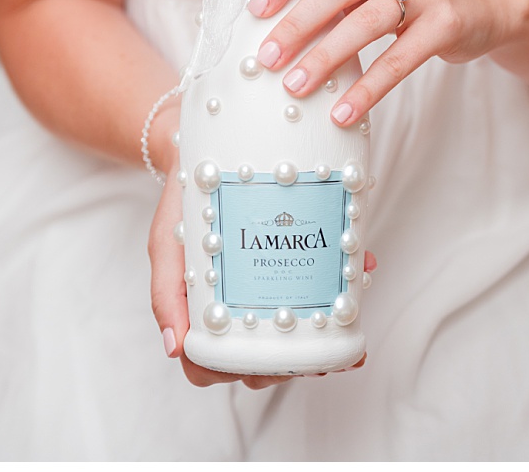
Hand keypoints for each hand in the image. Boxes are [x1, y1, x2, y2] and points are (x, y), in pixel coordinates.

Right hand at [148, 156, 375, 388]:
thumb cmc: (179, 209)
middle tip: (311, 352)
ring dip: (326, 341)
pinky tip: (363, 270)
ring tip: (345, 321)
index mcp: (199, 313)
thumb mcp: (165, 246)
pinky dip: (345, 288)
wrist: (200, 155)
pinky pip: (322, 289)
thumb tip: (173, 348)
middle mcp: (235, 310)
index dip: (232, 374)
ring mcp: (265, 292)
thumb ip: (165, 294)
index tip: (256, 365)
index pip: (210, 366)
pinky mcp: (291, 264)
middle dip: (289, 365)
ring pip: (295, 337)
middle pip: (260, 361)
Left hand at [248, 0, 519, 127]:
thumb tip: (268, 22)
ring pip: (364, 24)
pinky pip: (398, 60)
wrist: (486, 1)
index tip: (254, 9)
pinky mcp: (447, 22)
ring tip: (294, 86)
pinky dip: (367, 89)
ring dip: (324, 59)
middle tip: (265, 57)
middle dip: (295, 27)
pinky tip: (343, 112)